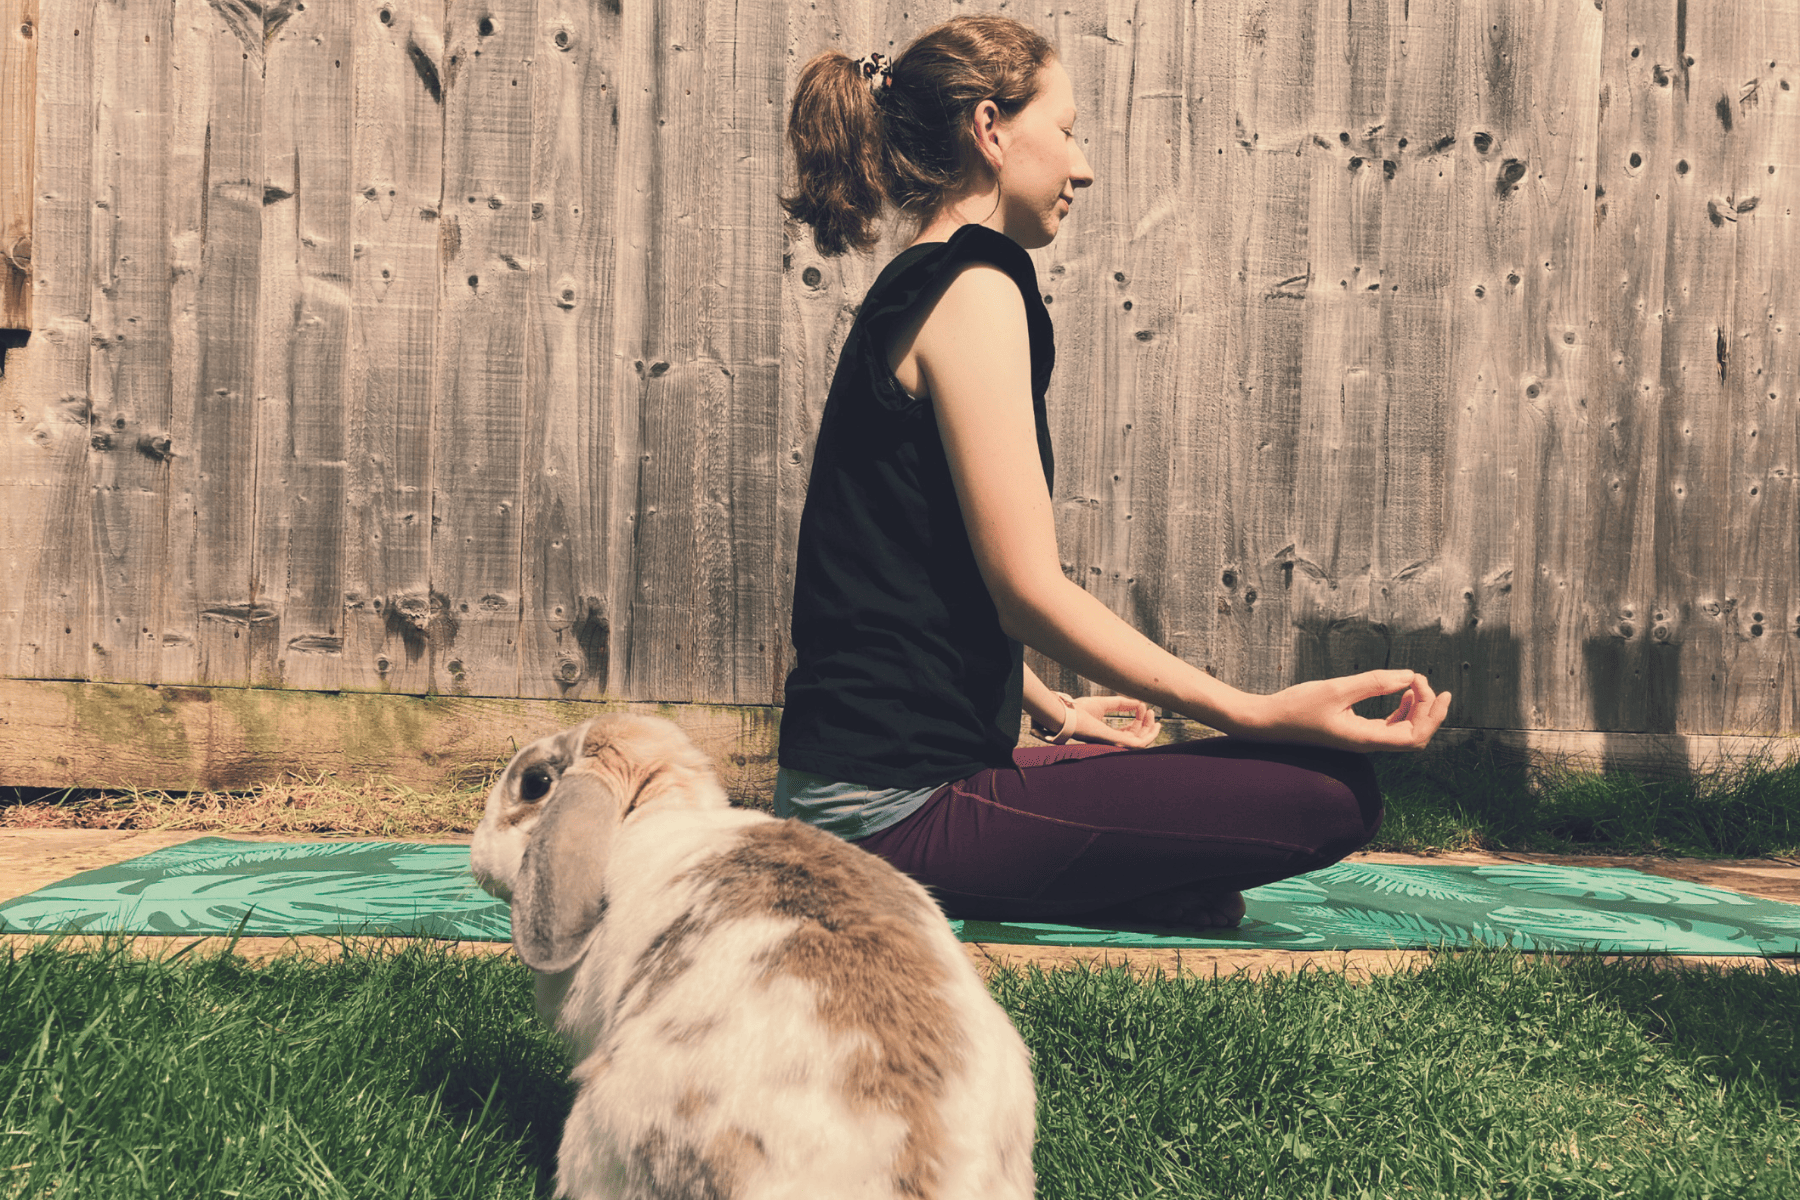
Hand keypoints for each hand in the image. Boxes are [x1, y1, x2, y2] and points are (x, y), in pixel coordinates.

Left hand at [1067, 694, 1160, 748]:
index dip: (1138, 720)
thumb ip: (1121, 703)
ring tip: (1153, 714)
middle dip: (1146, 725)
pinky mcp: (1116, 741)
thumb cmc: (1080, 710)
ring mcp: (1114, 743)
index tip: (1141, 706)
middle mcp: (1112, 741)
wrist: (1069, 714)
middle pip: (1136, 738)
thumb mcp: (1104, 703)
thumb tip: (1139, 702)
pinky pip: (1138, 744)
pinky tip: (1154, 726)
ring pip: (1140, 743)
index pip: (1128, 732)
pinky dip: (1149, 736)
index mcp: (1107, 734)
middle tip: (1151, 711)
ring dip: (1150, 730)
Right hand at [1239, 670, 1450, 751]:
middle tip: (1426, 681)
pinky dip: (1403, 711)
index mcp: (1365, 738)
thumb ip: (1373, 683)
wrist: (1270, 722)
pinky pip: (1390, 727)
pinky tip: (1402, 694)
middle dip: (1428, 711)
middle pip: (1414, 736)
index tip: (1431, 686)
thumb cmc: (1298, 706)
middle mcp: (1367, 743)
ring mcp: (1362, 739)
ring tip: (1418, 684)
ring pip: (1404, 732)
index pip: (1414, 737)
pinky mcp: (1355, 732)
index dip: (1431, 714)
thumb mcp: (1336, 689)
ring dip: (1418, 710)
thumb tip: (1408, 676)